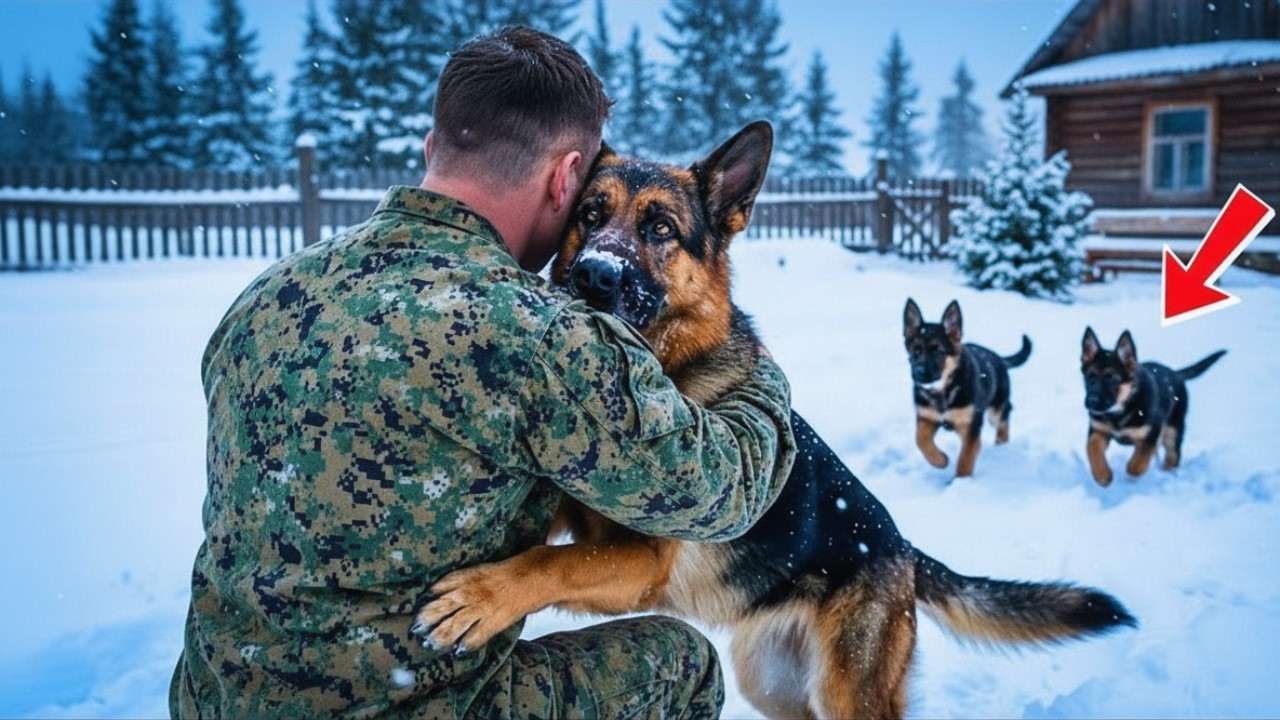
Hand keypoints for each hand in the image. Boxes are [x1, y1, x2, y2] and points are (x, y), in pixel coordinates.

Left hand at [412, 561, 532, 653]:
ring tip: (430, 644)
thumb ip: (463, 580)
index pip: (438, 587)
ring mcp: (481, 609)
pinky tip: (457, 651)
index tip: (416, 607)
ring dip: (439, 637)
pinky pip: (474, 637)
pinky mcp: (493, 622)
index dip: (426, 599)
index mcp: (466, 576)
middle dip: (426, 621)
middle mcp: (469, 593)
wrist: (535, 575)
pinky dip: (464, 646)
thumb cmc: (510, 571)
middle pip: (440, 608)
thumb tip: (442, 592)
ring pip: (453, 626)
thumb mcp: (482, 569)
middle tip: (415, 630)